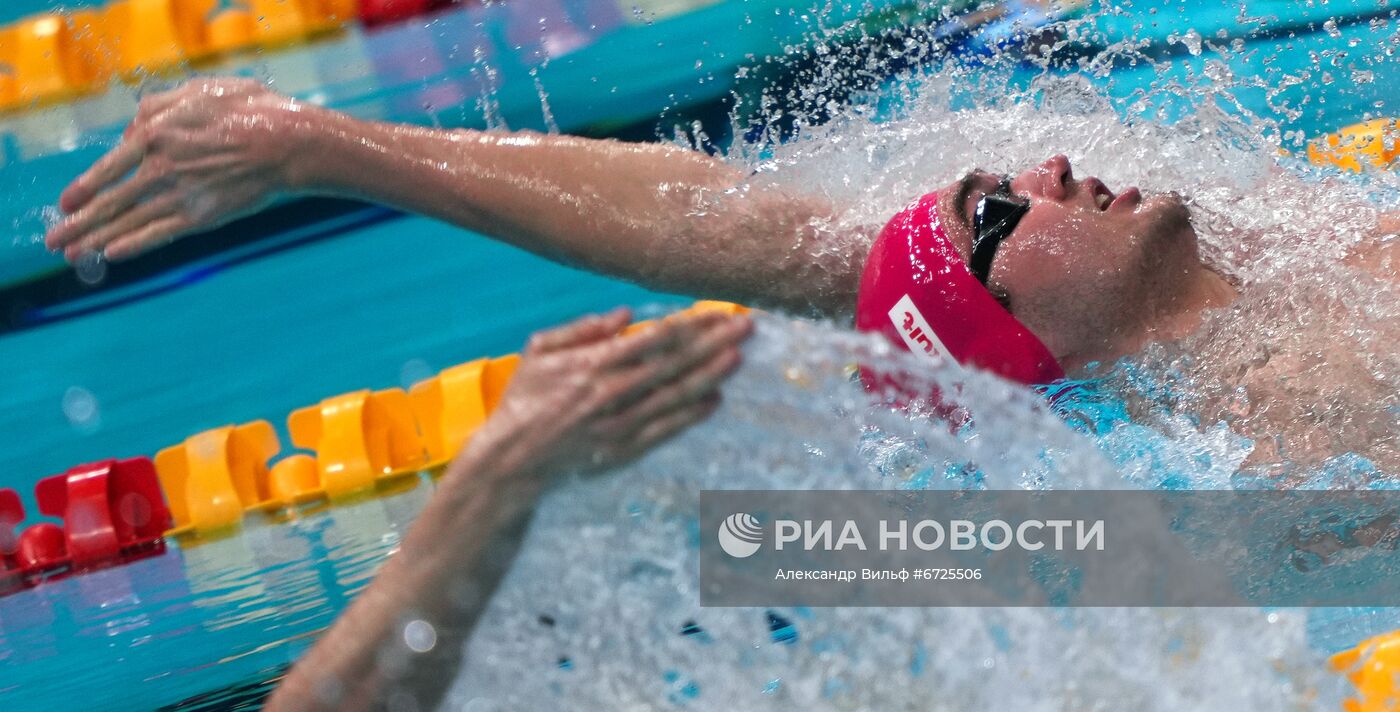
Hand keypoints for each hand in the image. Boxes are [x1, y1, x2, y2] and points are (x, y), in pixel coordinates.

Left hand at [45, 78, 312, 261]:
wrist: (287, 144)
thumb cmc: (248, 112)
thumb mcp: (196, 92)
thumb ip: (156, 107)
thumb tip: (132, 129)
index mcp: (154, 134)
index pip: (108, 167)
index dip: (83, 187)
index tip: (65, 202)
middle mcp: (159, 168)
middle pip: (109, 201)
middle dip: (78, 223)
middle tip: (55, 240)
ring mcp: (180, 195)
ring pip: (128, 222)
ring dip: (96, 239)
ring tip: (73, 253)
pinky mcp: (202, 216)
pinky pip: (160, 234)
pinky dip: (134, 246)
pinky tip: (113, 255)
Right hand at [461, 307, 752, 480]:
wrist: (513, 459)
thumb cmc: (525, 399)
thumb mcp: (539, 352)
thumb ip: (581, 329)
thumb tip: (625, 314)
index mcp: (591, 364)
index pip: (653, 339)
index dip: (689, 324)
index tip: (715, 311)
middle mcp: (610, 393)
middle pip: (673, 364)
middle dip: (712, 343)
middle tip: (745, 326)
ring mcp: (620, 425)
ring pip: (675, 396)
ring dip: (710, 375)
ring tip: (738, 357)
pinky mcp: (624, 451)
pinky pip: (666, 430)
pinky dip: (691, 415)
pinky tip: (715, 400)